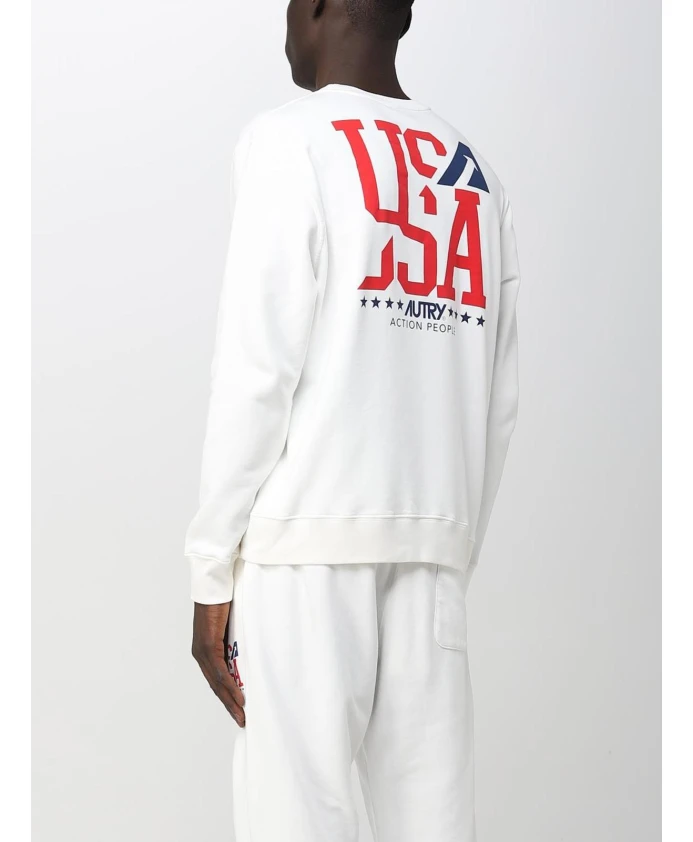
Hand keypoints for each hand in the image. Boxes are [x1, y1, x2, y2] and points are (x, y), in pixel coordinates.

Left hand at [192, 602, 245, 727]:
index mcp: (204, 650)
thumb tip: (247, 648)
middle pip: (215, 686)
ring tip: (241, 715)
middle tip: (240, 720)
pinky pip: (220, 671)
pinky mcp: (208, 645)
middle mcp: (200, 654)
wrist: (213, 585)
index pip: (215, 679)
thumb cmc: (222, 601)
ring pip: (217, 683)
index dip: (225, 695)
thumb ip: (233, 639)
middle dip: (228, 704)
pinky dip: (230, 686)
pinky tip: (239, 697)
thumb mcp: (229, 625)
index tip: (236, 708)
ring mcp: (203, 651)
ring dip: (230, 700)